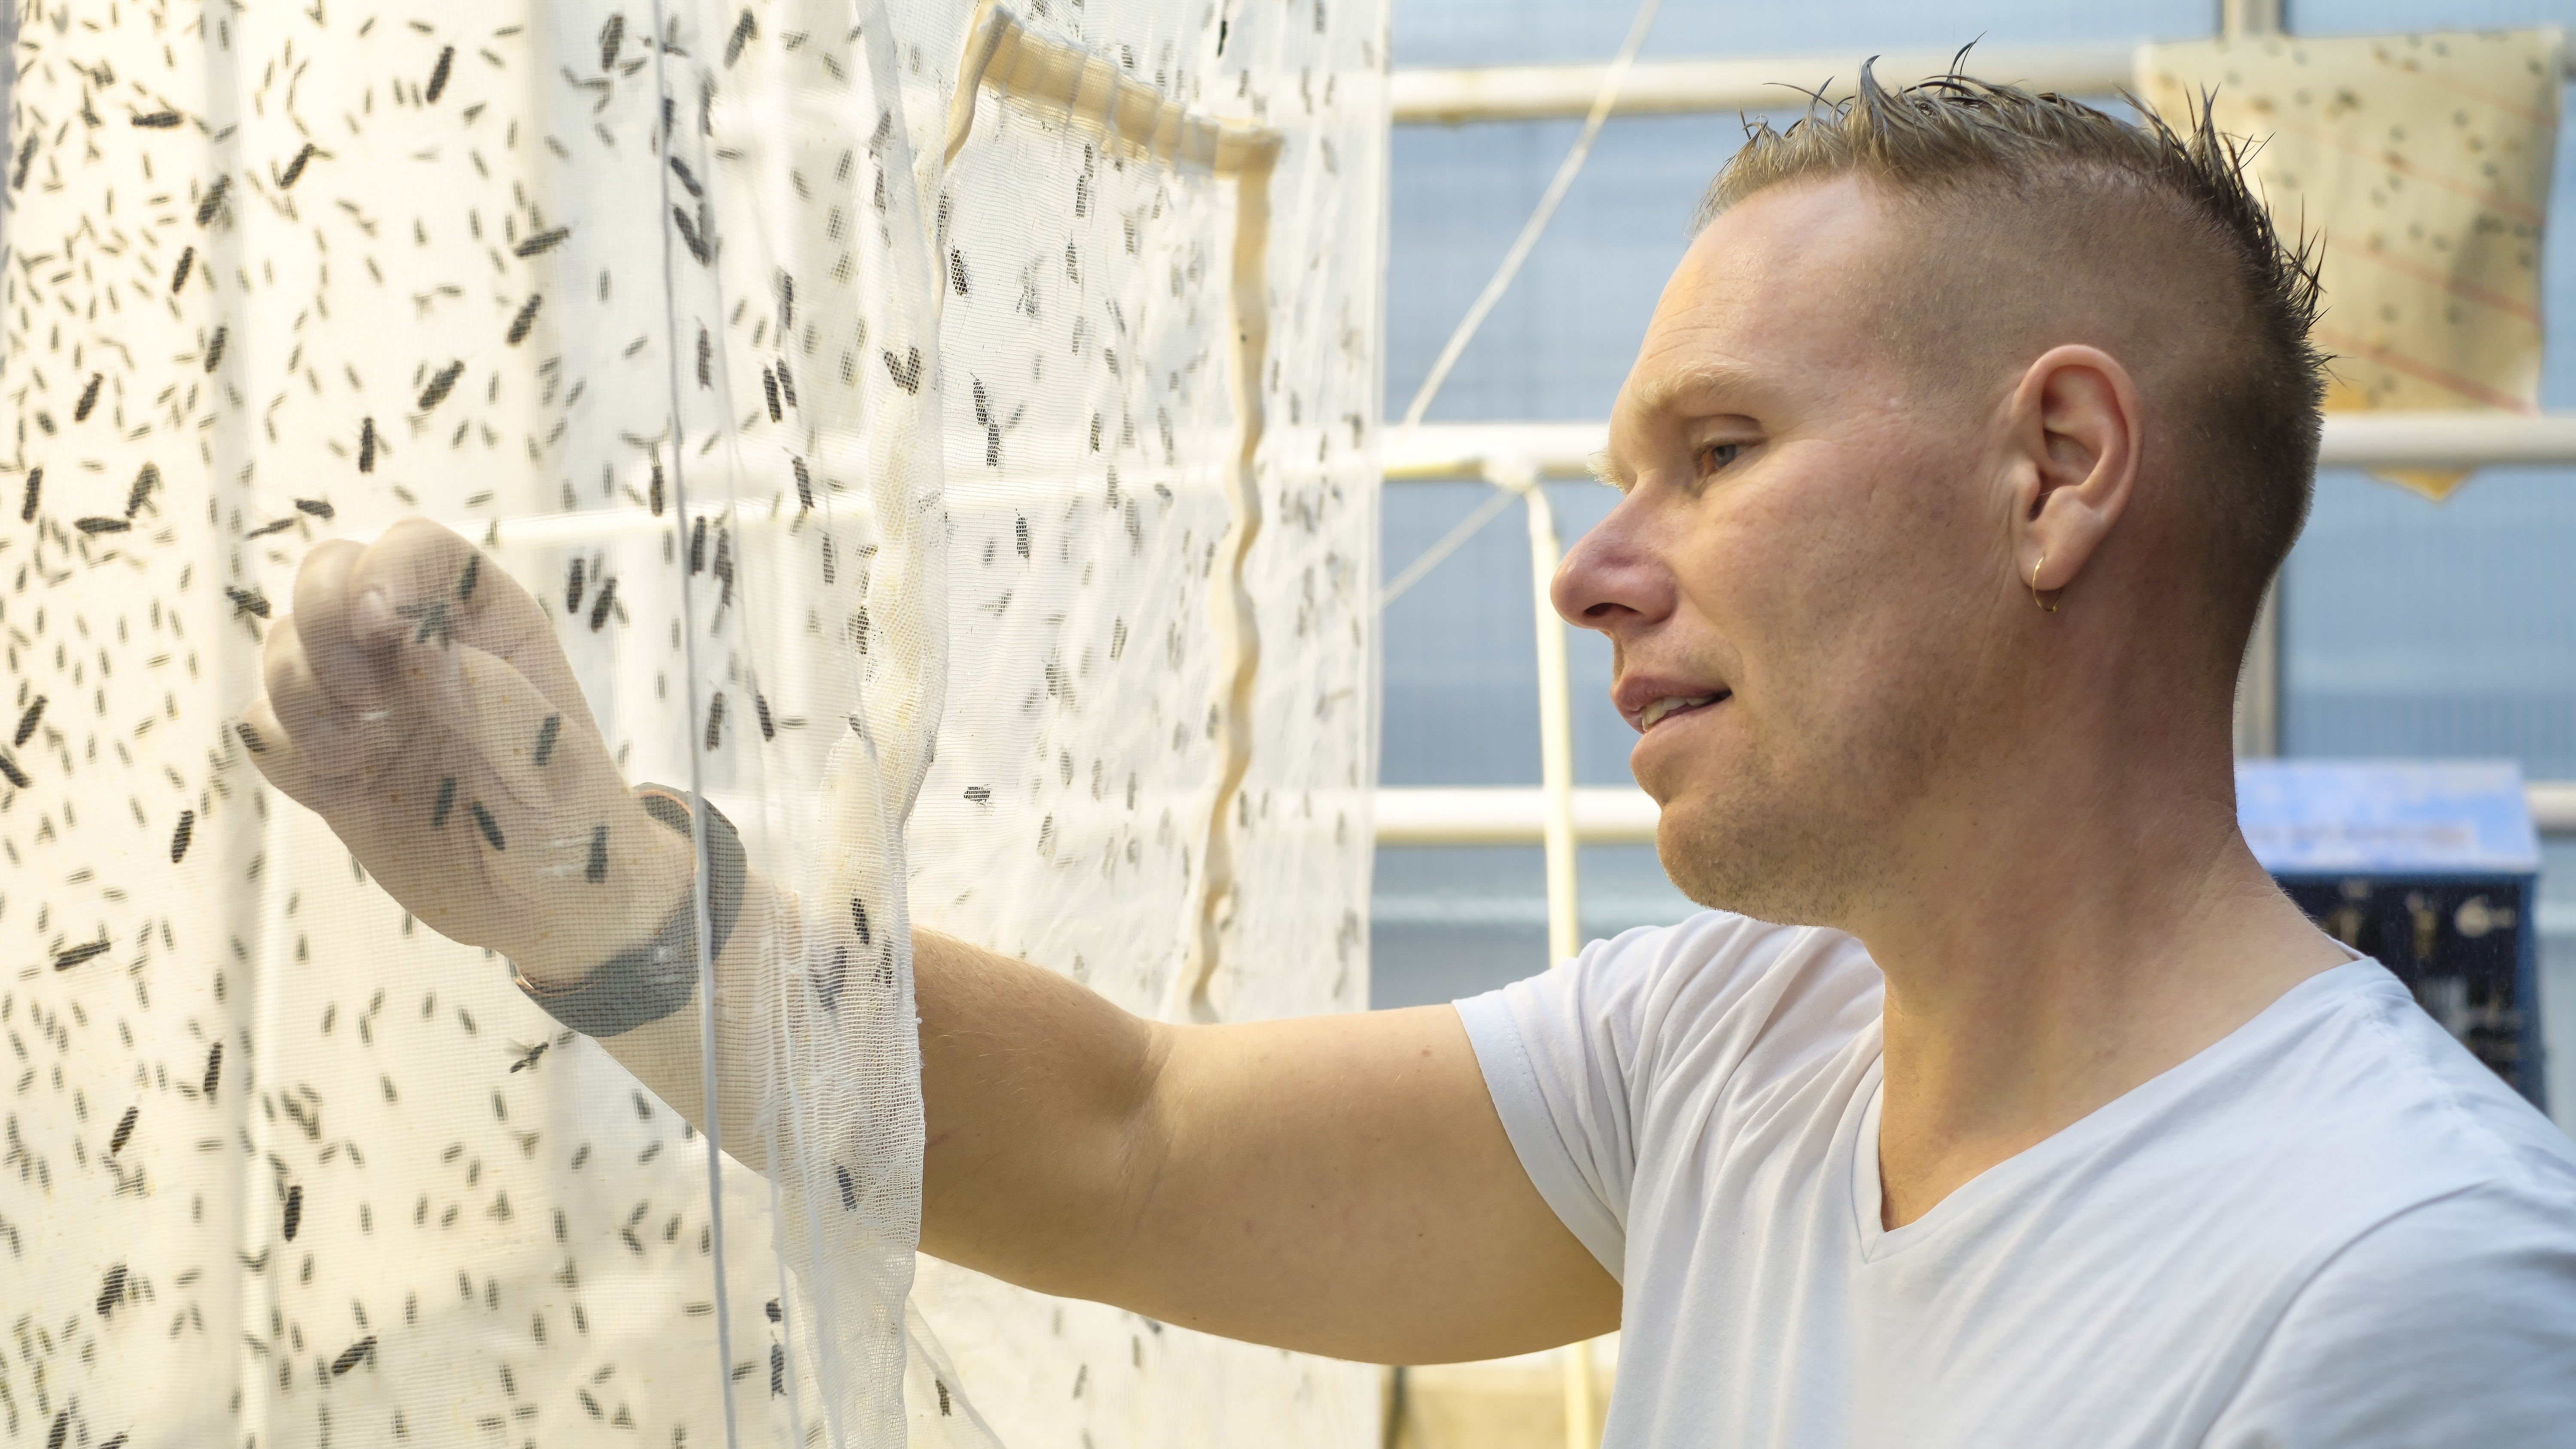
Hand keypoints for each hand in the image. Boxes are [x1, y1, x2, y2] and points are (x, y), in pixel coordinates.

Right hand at [239, 518, 691, 986]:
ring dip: (296, 688)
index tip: (378, 624)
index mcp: (487, 627)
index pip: (418, 550)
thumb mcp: (559, 772)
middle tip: (359, 694)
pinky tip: (333, 784)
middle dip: (319, 621)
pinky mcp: (328, 763)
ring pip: (284, 644)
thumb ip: (498, 705)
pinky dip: (280, 744)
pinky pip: (265, 725)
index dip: (385, 567)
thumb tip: (421, 639)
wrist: (551, 910)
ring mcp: (366, 703)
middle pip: (329, 574)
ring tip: (350, 750)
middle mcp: (416, 650)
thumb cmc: (577, 827)